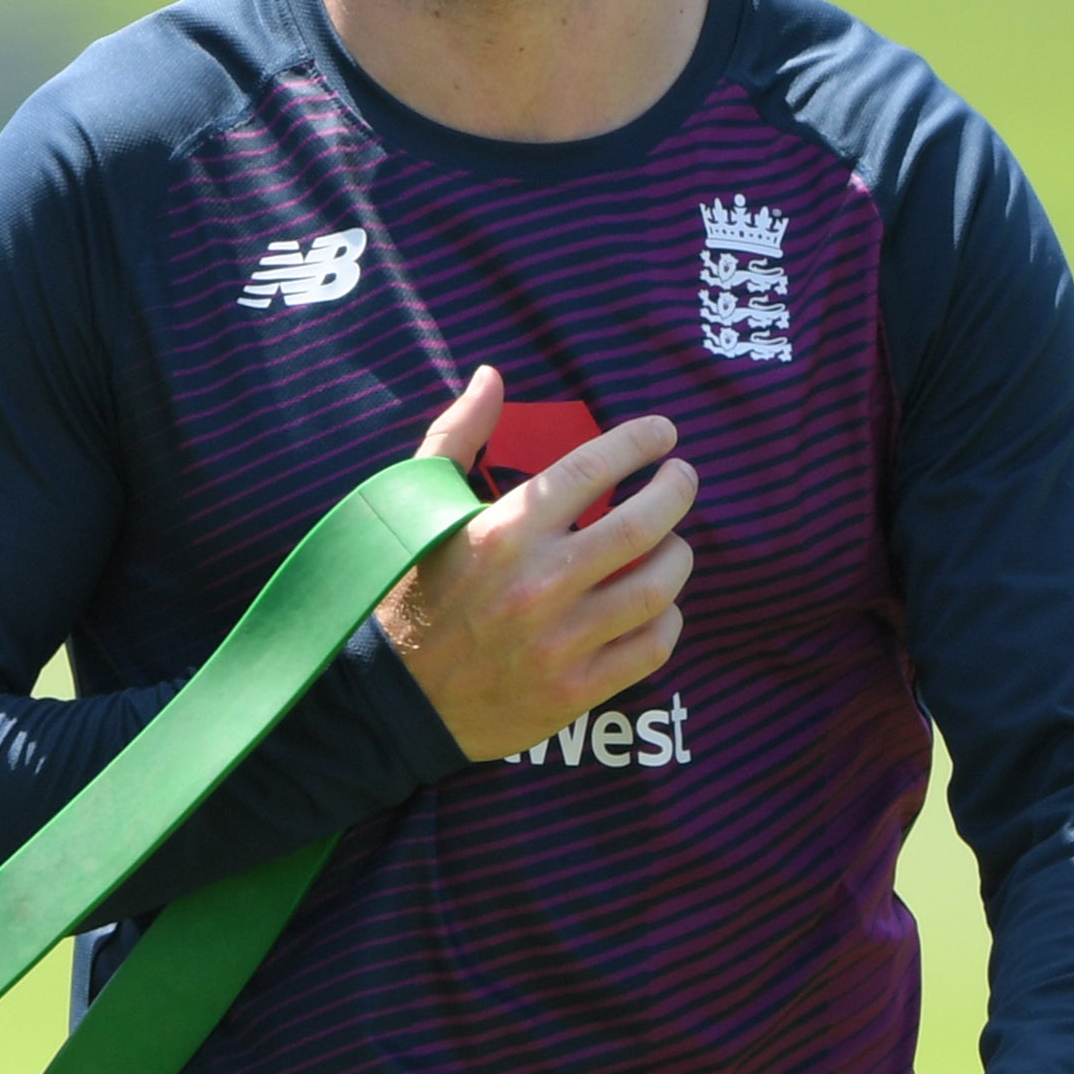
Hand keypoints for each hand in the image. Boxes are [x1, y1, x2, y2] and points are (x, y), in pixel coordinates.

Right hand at [381, 364, 695, 760]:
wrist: (391, 698)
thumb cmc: (411, 592)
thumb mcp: (420, 508)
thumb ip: (458, 435)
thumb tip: (491, 375)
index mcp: (503, 532)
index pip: (592, 470)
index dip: (638, 442)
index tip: (662, 433)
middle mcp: (538, 584)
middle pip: (644, 525)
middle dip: (677, 490)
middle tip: (682, 477)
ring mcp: (560, 642)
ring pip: (656, 588)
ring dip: (677, 557)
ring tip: (672, 543)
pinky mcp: (575, 690)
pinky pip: (651, 648)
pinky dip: (666, 621)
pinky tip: (656, 606)